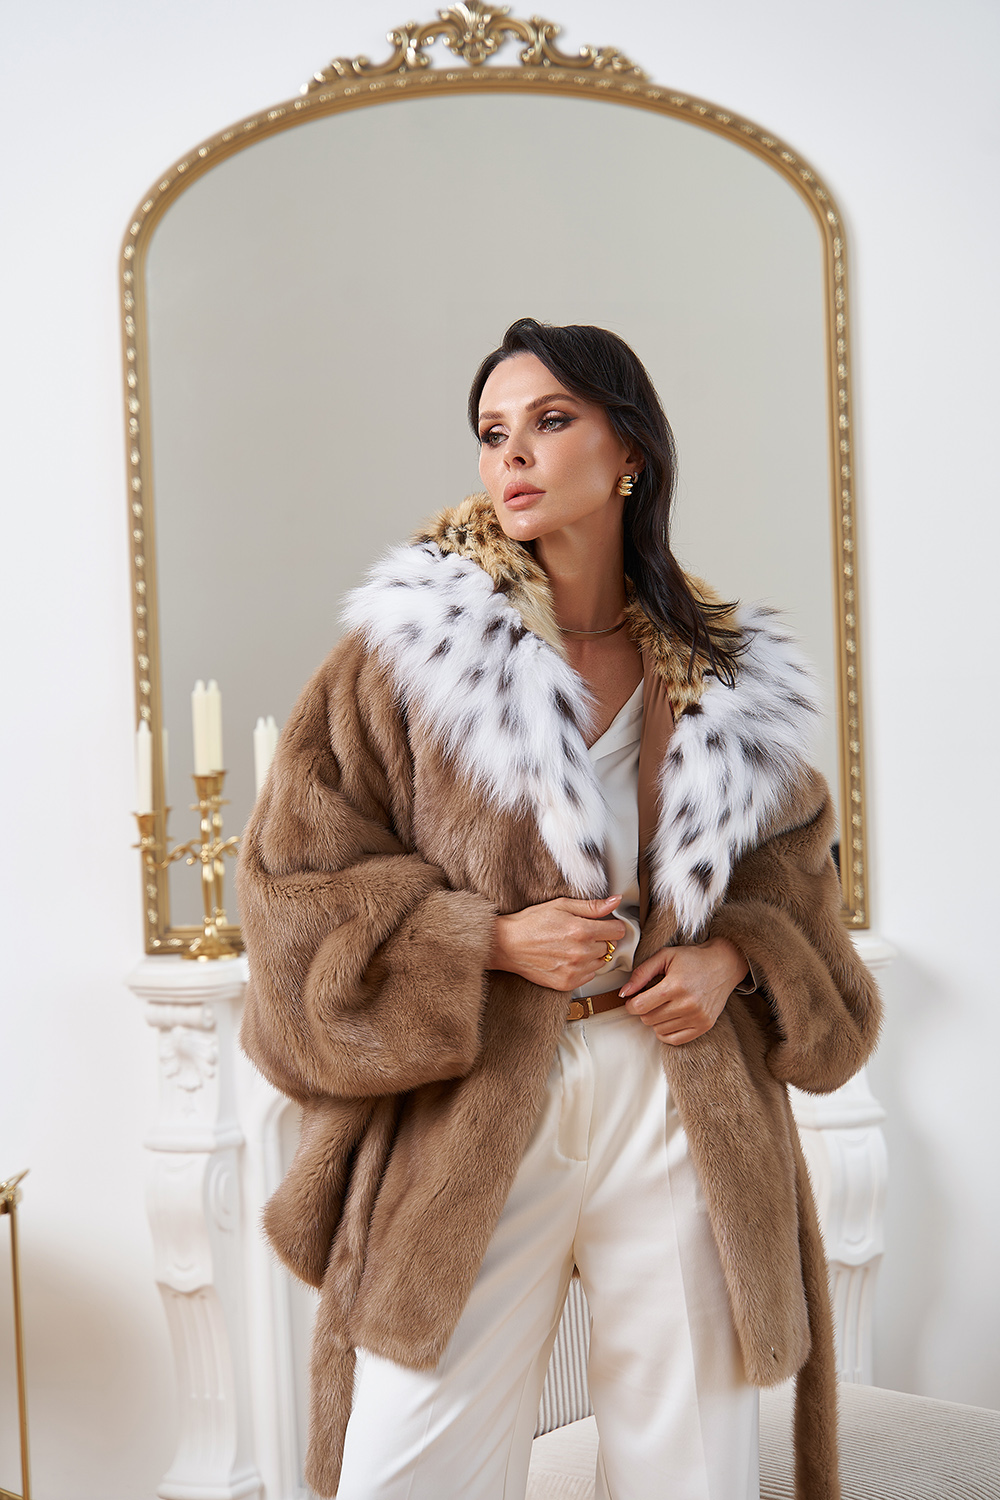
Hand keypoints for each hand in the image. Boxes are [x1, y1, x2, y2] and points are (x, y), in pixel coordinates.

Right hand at [490, 896, 626, 991]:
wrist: (508, 945)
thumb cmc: (531, 923)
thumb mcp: (561, 905)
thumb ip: (591, 906)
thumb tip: (615, 902)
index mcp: (581, 930)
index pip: (617, 931)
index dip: (612, 926)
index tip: (604, 925)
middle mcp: (580, 952)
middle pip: (609, 947)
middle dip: (600, 939)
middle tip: (581, 934)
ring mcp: (574, 970)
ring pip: (600, 962)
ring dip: (592, 955)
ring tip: (572, 946)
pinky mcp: (567, 983)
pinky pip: (588, 976)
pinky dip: (582, 968)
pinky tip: (567, 959)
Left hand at [619, 937, 748, 1044]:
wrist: (724, 965)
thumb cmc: (693, 959)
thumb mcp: (665, 956)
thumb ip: (641, 973)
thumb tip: (624, 992)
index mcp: (675, 986)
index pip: (640, 1006)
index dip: (631, 1004)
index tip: (633, 999)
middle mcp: (687, 1004)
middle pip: (648, 1019)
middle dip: (644, 1010)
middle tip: (650, 999)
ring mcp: (697, 1017)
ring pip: (659, 1030)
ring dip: (655, 1020)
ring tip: (663, 1005)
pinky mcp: (704, 1026)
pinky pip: (675, 1040)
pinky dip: (666, 1032)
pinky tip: (668, 1018)